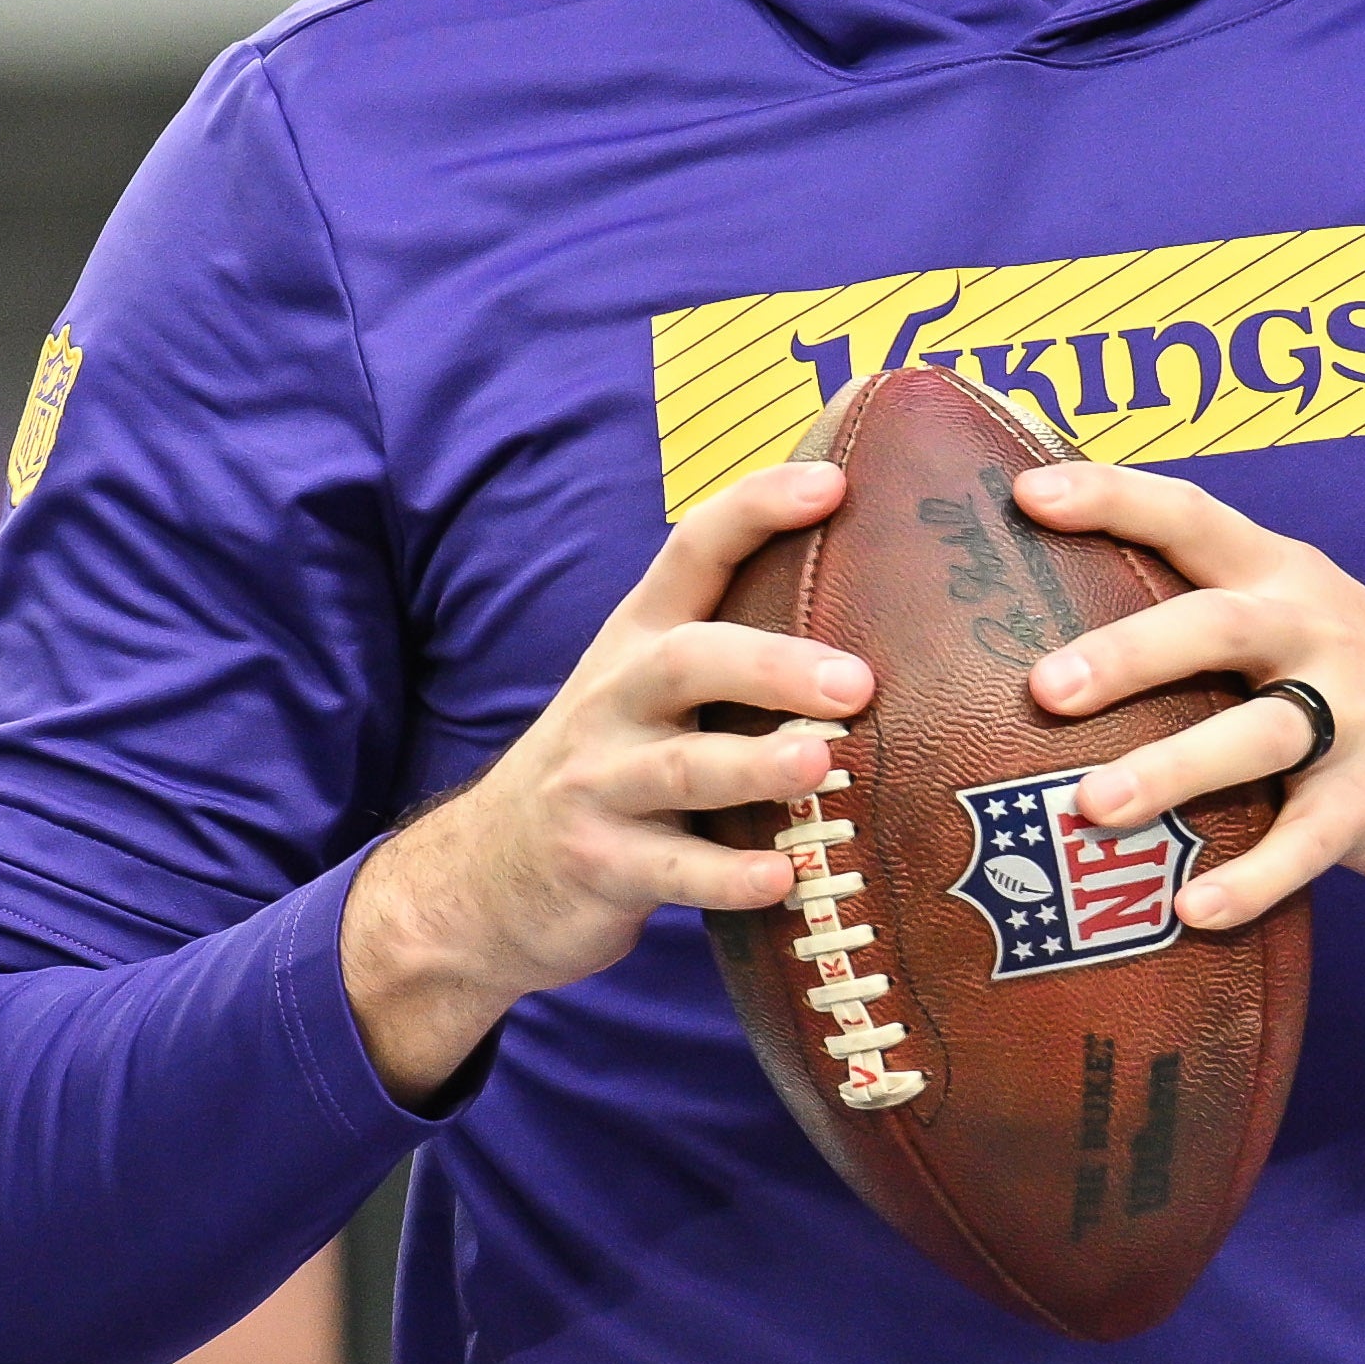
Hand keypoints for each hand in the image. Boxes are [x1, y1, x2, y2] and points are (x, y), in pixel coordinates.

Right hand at [343, 462, 871, 1104]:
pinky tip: (783, 880)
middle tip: (856, 682)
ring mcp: (601, 783)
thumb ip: (729, 651)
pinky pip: (670, 870)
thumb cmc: (608, 766)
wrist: (486, 874)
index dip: (757, 510)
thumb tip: (878, 615)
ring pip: (681, 768)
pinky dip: (726, 876)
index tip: (833, 483)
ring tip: (820, 765)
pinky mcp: (600, 864)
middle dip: (771, 666)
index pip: (692, 552)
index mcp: (639, 641)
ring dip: (753, 766)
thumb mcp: (645, 694)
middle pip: (687, 661)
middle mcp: (616, 699)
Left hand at [1007, 464, 1364, 928]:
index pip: (1191, 518)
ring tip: (1092, 808)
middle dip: (1131, 653)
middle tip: (1046, 688)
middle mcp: (1315, 631)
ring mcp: (1352, 716)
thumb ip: (1195, 610)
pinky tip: (1191, 907)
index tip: (1029, 496)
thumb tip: (1036, 626)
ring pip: (1259, 737)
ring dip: (1173, 771)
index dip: (1113, 498)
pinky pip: (1307, 842)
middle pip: (1220, 626)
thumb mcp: (1290, 614)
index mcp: (1278, 574)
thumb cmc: (1345, 676)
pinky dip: (1252, 878)